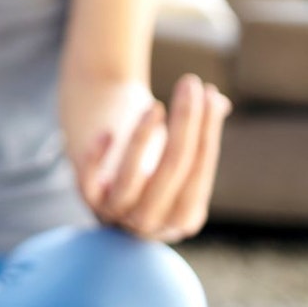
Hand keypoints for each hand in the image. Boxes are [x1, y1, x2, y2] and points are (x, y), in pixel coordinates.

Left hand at [76, 74, 232, 242]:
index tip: (210, 93)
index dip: (207, 132)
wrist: (103, 164)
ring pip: (131, 178)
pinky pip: (88, 182)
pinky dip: (96, 158)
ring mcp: (116, 213)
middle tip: (190, 83)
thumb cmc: (152, 151)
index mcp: (184, 217)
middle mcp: (151, 223)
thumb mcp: (178, 148)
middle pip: (171, 172)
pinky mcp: (86, 198)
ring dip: (142, 138)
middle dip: (185, 123)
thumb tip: (221, 104)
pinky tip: (108, 132)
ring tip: (154, 104)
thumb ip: (200, 131)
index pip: (200, 174)